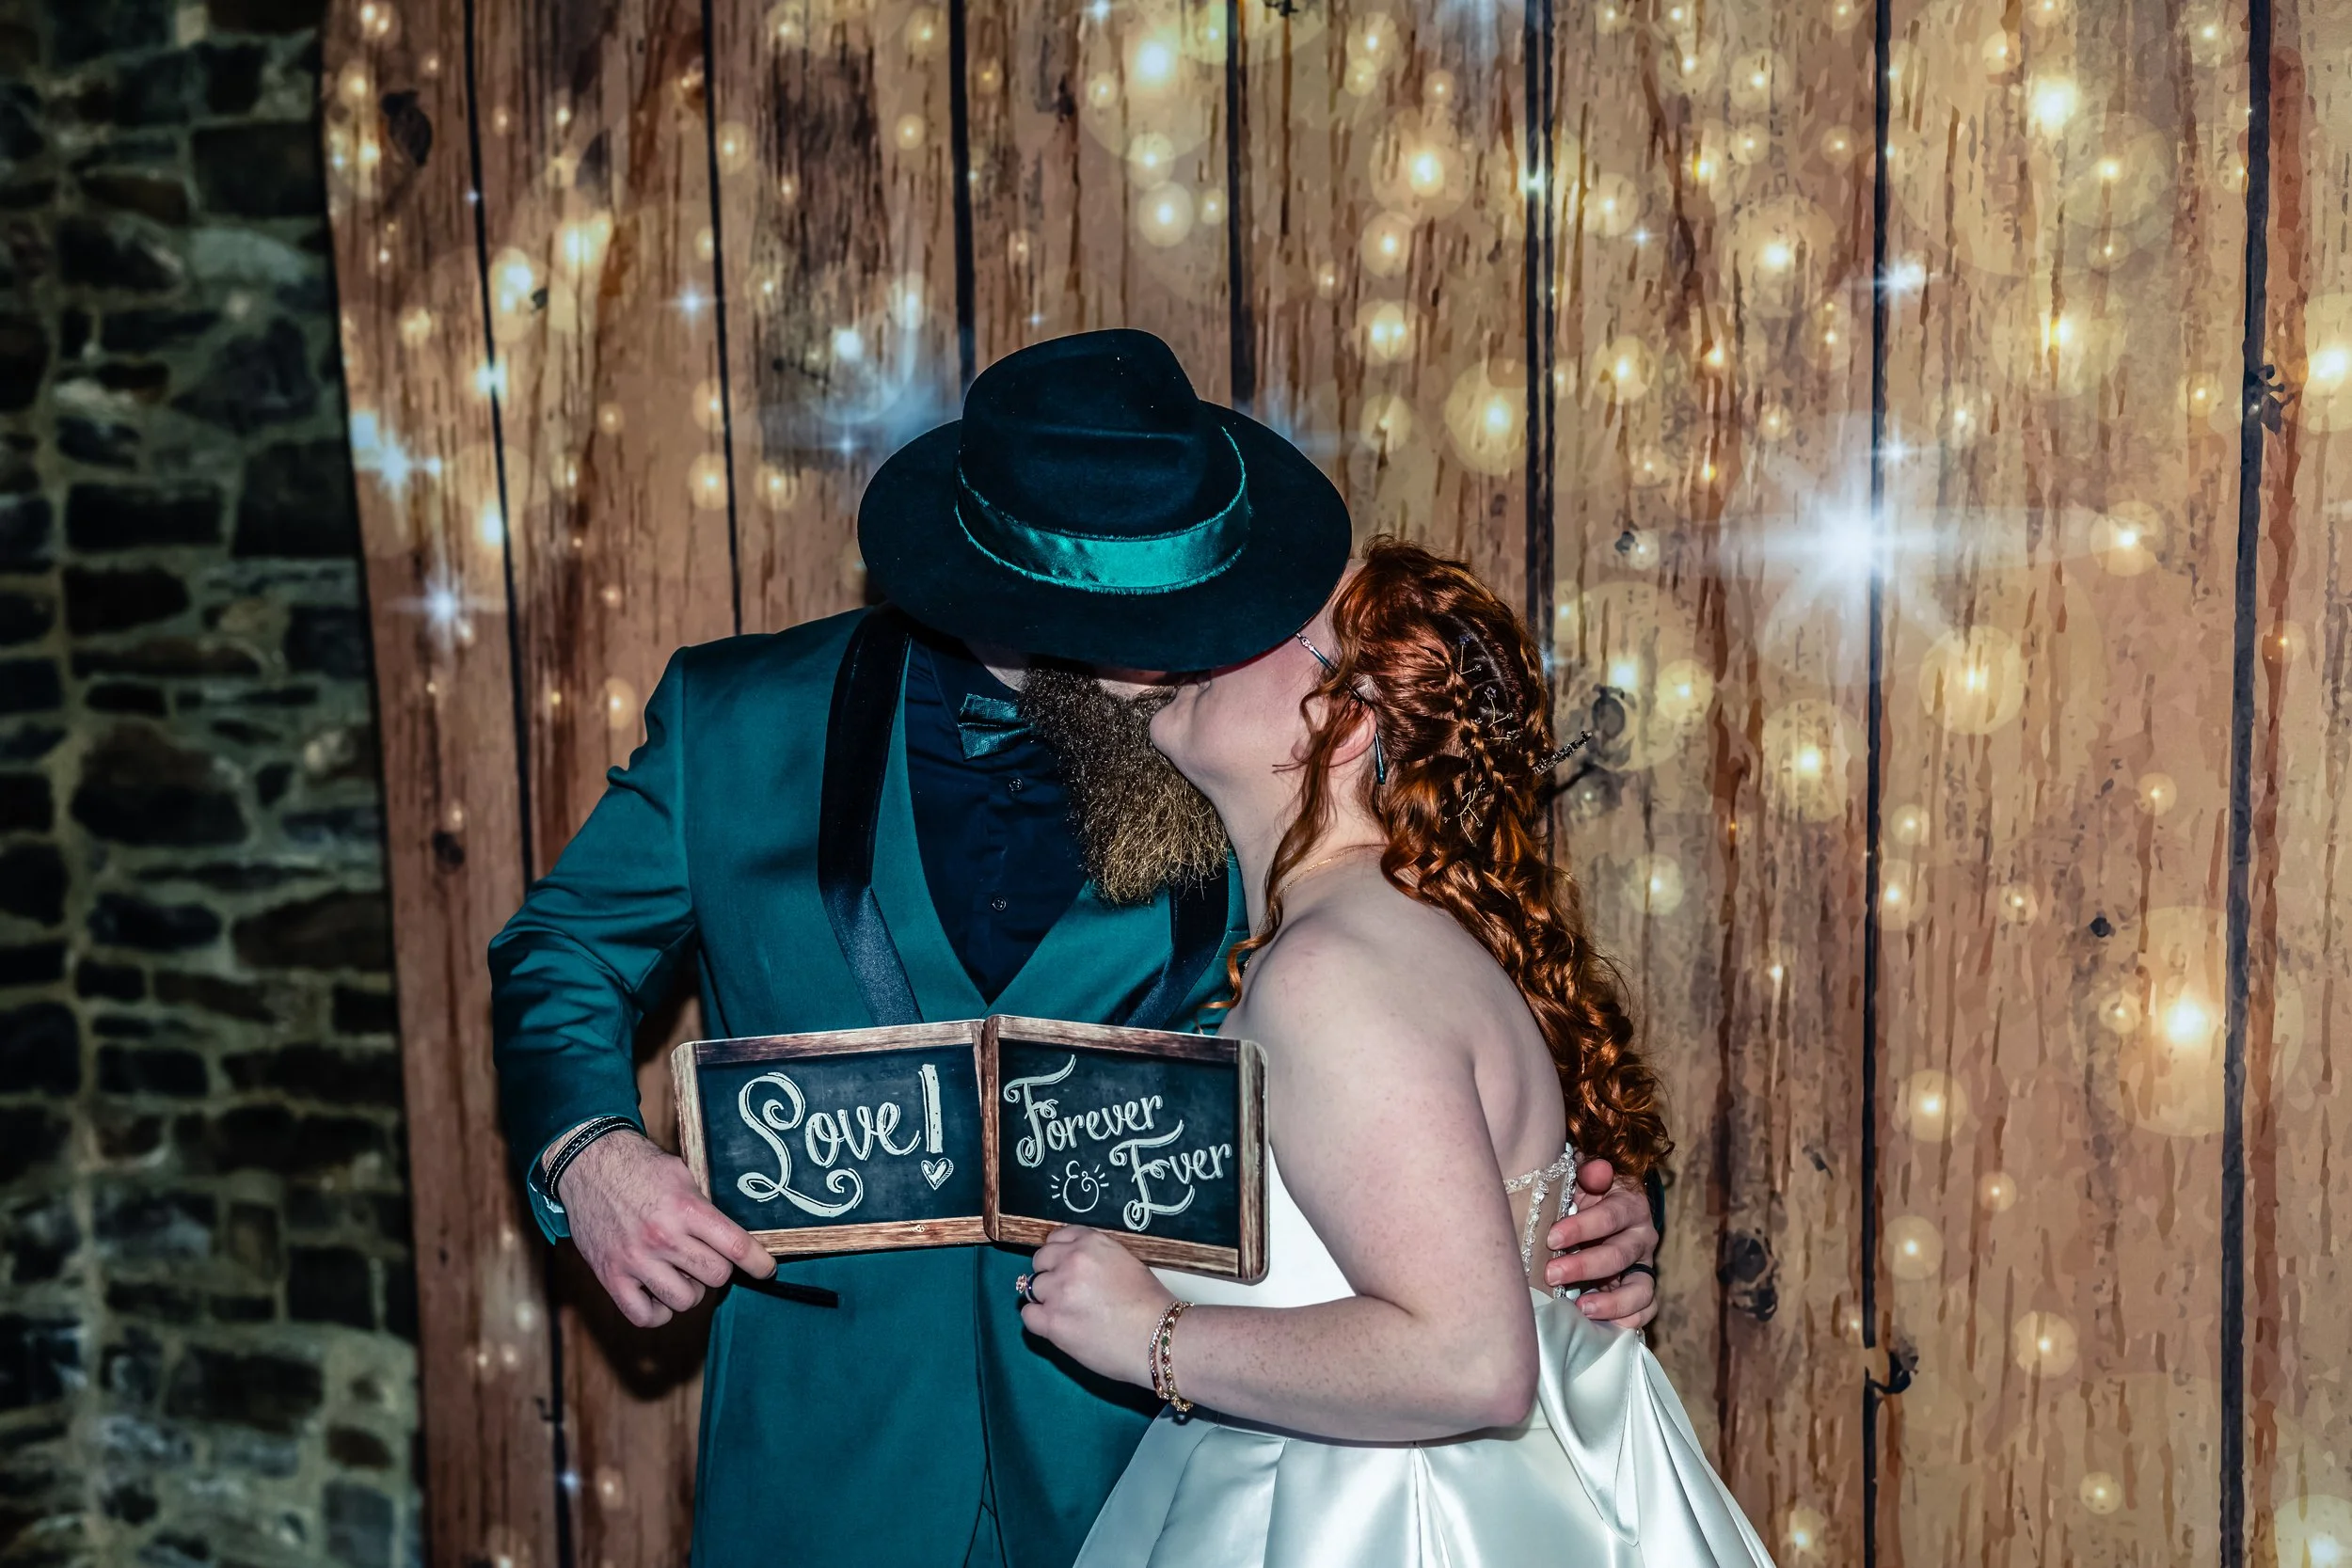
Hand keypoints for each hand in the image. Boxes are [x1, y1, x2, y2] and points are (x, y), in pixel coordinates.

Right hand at [557, 1129, 774, 1326]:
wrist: (587, 1163)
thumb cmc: (640, 1167)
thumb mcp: (683, 1175)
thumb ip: (706, 1209)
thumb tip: (736, 1239)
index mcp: (686, 1208)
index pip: (736, 1247)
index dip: (759, 1263)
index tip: (766, 1270)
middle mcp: (662, 1237)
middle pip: (716, 1275)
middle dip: (718, 1269)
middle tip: (706, 1257)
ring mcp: (635, 1260)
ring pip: (686, 1300)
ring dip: (690, 1290)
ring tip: (680, 1271)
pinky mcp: (611, 1276)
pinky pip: (645, 1316)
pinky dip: (659, 1312)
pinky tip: (659, 1294)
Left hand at [1017, 1227, 1174, 1388]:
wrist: (1157, 1337)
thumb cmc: (1150, 1302)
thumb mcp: (1125, 1262)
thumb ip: (1095, 1258)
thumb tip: (1075, 1267)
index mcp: (1091, 1242)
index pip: (1057, 1238)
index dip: (1059, 1254)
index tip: (1064, 1266)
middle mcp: (1070, 1261)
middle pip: (1040, 1261)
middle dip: (1050, 1274)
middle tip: (1067, 1292)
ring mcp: (1058, 1291)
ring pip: (1033, 1288)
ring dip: (1046, 1298)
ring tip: (1068, 1312)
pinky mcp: (1052, 1322)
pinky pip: (1029, 1315)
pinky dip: (1039, 1319)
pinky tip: (1056, 1325)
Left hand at [1542, 1158, 1659, 1329]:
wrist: (1609, 1209)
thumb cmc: (1588, 1195)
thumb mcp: (1586, 1178)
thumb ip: (1589, 1173)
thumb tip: (1596, 1170)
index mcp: (1629, 1206)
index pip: (1609, 1217)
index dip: (1582, 1228)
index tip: (1552, 1238)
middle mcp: (1642, 1237)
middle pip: (1619, 1255)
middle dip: (1584, 1266)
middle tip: (1551, 1274)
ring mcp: (1645, 1266)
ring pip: (1640, 1289)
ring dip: (1611, 1302)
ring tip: (1581, 1309)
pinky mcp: (1643, 1290)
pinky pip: (1646, 1310)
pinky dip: (1627, 1320)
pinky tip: (1600, 1325)